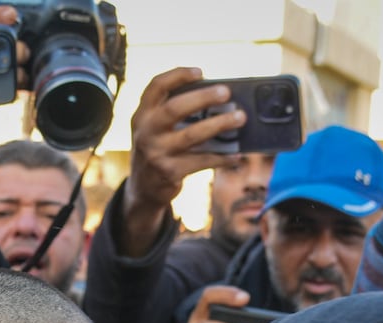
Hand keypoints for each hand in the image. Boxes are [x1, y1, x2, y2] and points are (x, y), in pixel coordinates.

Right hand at [119, 68, 245, 255]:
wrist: (143, 189)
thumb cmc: (159, 149)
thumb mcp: (155, 128)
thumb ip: (173, 113)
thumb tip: (217, 100)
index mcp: (142, 114)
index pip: (156, 86)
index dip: (177, 75)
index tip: (200, 72)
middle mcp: (145, 132)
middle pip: (174, 109)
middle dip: (203, 98)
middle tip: (226, 92)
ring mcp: (156, 153)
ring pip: (191, 135)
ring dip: (219, 124)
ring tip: (240, 117)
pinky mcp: (169, 172)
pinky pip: (201, 161)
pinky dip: (222, 157)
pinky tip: (236, 154)